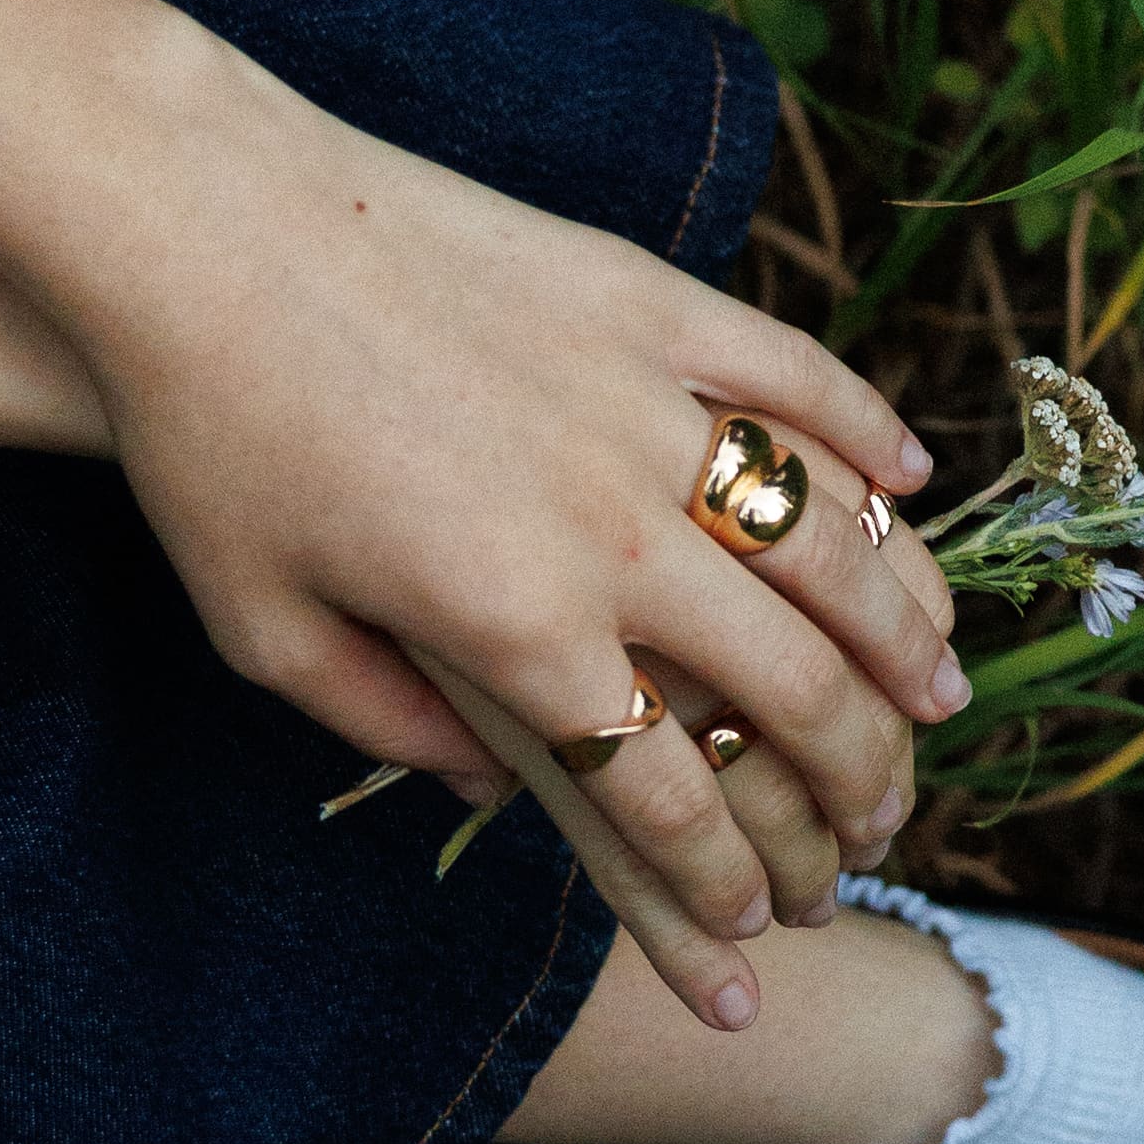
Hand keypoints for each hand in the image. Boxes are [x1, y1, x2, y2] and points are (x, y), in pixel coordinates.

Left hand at [73, 48, 953, 1021]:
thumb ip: (382, 726)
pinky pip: (796, 378)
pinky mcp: (651, 300)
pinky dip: (871, 436)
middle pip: (791, 684)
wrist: (202, 224)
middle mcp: (609, 530)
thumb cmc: (205, 438)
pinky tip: (914, 486)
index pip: (668, 791)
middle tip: (888, 817)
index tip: (763, 920)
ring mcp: (645, 405)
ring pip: (829, 542)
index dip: (726, 878)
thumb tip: (488, 797)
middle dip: (859, 775)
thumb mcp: (263, 630)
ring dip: (906, 627)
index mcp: (516, 631)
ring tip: (940, 683)